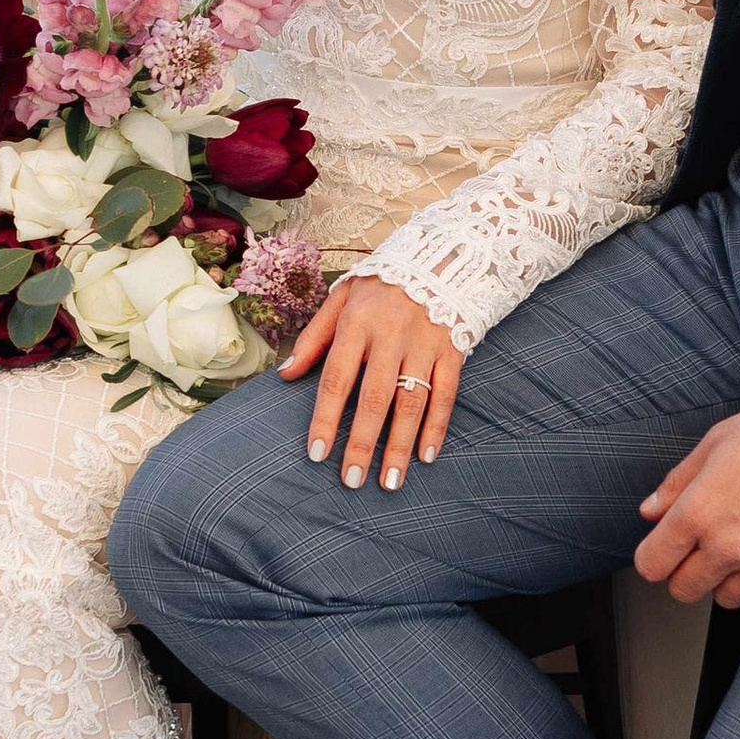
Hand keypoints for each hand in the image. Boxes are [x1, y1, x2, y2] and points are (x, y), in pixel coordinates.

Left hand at [282, 277, 464, 490]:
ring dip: (400, 445)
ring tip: (390, 482)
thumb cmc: (381, 284)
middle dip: (362, 443)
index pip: (337, 378)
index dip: (325, 418)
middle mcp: (392, 336)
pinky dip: (437, 427)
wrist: (442, 256)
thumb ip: (314, 337)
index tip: (316, 453)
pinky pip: (446, 395)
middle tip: (351, 479)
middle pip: (375, 398)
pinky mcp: (453, 350)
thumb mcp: (341, 298)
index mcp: (358, 323)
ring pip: (412, 402)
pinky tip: (426, 456)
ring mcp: (426, 344)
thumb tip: (286, 374)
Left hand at [633, 383, 739, 606]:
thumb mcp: (715, 442)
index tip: (663, 544)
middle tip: (696, 546)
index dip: (653, 554)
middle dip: (683, 570)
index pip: (651, 565)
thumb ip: (677, 484)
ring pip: (725, 598)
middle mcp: (729, 545)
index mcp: (699, 511)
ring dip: (722, 578)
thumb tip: (651, 511)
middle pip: (683, 590)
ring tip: (734, 545)